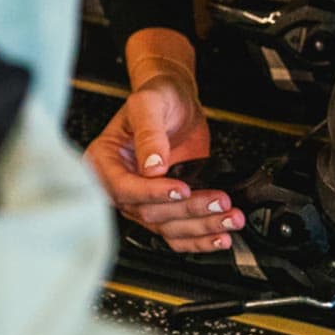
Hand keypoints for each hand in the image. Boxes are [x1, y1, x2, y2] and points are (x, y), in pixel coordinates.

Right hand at [84, 75, 244, 253]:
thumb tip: (152, 166)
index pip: (124, 189)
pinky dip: (200, 239)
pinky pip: (178, 233)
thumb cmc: (158, 95)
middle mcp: (121, 185)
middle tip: (218, 200)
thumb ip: (149, 132)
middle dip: (188, 210)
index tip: (181, 189)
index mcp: (105, 161)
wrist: (177, 98)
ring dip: (202, 227)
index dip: (153, 193)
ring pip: (168, 227)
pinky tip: (220, 237)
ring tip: (229, 219)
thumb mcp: (150, 103)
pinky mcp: (166, 206)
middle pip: (150, 213)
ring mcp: (144, 199)